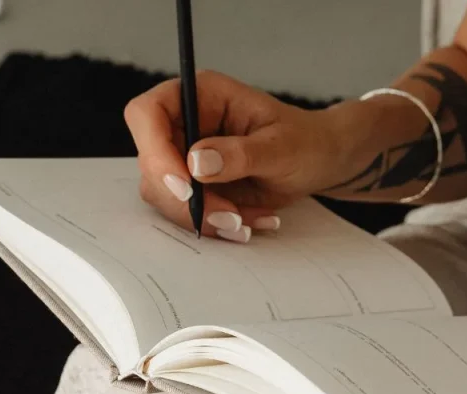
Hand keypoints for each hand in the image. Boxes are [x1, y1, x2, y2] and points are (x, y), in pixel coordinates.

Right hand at [124, 71, 353, 241]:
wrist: (319, 163)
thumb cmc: (306, 142)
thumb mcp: (282, 146)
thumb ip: (240, 153)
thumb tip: (196, 162)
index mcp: (202, 96)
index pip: (148, 113)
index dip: (155, 151)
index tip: (185, 186)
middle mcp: (185, 124)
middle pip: (151, 163)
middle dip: (186, 198)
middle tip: (230, 216)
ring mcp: (185, 157)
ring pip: (164, 194)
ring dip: (202, 216)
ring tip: (246, 222)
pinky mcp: (194, 187)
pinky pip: (185, 212)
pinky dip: (213, 224)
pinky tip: (248, 221)